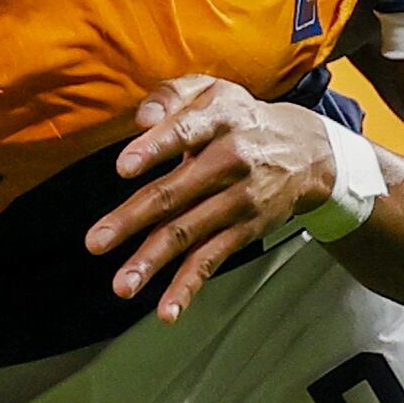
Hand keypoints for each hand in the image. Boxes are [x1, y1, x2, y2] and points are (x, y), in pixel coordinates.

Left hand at [85, 77, 341, 323]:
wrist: (308, 152)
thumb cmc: (238, 119)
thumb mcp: (211, 91)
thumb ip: (171, 95)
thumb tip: (140, 118)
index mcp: (218, 119)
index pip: (185, 131)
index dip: (155, 148)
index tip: (124, 167)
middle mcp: (229, 161)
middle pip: (175, 192)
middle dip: (132, 219)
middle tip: (96, 241)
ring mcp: (238, 200)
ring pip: (188, 232)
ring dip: (152, 261)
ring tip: (122, 286)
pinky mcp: (244, 230)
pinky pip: (211, 259)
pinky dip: (189, 287)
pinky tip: (167, 311)